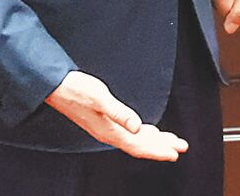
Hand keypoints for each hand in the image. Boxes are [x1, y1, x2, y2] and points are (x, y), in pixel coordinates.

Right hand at [45, 70, 187, 159]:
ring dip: (155, 140)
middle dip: (162, 146)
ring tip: (172, 141)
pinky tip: (149, 130)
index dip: (158, 150)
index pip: (139, 146)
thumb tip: (138, 126)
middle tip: (182, 146)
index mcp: (110, 131)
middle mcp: (109, 133)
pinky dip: (143, 133)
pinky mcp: (104, 120)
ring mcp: (106, 128)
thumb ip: (119, 113)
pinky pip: (129, 132)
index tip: (176, 153)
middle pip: (141, 144)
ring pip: (136, 139)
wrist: (56, 87)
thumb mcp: (100, 98)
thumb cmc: (77, 90)